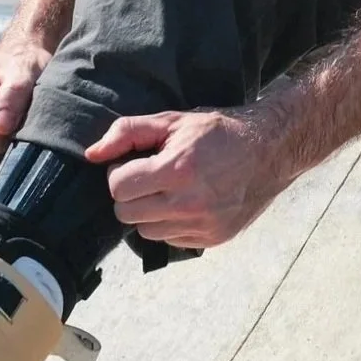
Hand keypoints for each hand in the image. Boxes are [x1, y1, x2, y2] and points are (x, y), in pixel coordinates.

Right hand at [0, 39, 52, 188]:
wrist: (21, 62)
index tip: (18, 128)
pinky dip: (3, 167)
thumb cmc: (20, 64)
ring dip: (3, 162)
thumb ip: (12, 95)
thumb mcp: (21, 71)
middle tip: (23, 133)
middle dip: (2, 155)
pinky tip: (16, 148)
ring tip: (20, 137)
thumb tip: (1, 127)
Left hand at [85, 108, 284, 248]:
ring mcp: (202, 226)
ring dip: (149, 212)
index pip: (118, 188)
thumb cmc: (217, 132)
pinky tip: (188, 202)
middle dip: (131, 194)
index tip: (137, 163)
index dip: (121, 173)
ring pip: (144, 231)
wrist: (269, 151)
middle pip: (126, 213)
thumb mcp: (172, 121)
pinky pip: (169, 240)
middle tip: (151, 176)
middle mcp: (189, 203)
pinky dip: (170, 224)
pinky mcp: (211, 240)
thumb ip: (127, 132)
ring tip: (170, 189)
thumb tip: (92, 155)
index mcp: (177, 169)